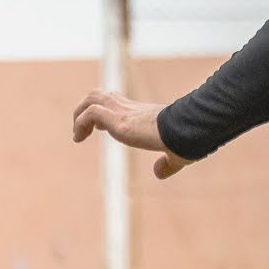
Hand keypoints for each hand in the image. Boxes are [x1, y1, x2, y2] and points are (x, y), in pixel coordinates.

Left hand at [72, 89, 191, 178]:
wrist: (191, 131)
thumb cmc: (189, 140)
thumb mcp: (176, 153)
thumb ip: (167, 164)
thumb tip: (159, 173)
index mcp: (142, 114)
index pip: (115, 102)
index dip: (102, 112)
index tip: (98, 128)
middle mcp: (130, 109)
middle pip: (100, 95)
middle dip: (84, 109)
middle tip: (82, 132)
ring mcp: (124, 112)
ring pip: (91, 98)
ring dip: (78, 115)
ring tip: (78, 136)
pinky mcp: (119, 120)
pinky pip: (91, 113)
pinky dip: (80, 123)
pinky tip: (79, 138)